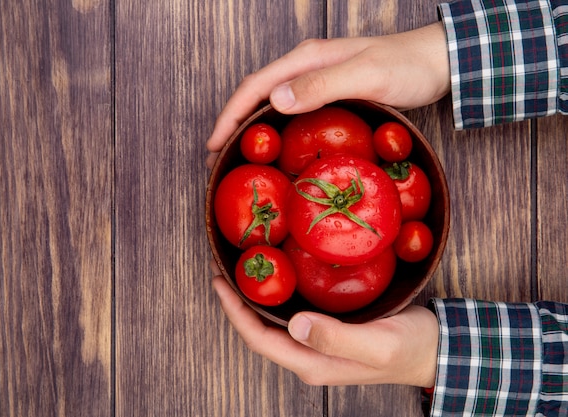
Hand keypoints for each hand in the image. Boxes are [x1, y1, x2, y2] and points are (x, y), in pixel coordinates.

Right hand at [207, 22, 448, 166]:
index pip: (255, 86)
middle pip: (256, 93)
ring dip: (249, 126)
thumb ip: (322, 84)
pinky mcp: (329, 92)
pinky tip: (273, 145)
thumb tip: (275, 101)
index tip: (214, 144)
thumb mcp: (366, 75)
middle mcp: (306, 66)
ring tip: (236, 154)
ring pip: (270, 102)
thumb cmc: (406, 66)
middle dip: (232, 123)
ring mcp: (317, 79)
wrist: (437, 61)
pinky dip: (273, 128)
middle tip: (217, 157)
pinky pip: (290, 110)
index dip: (230, 115)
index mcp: (307, 58)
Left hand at [211, 273, 438, 386]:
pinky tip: (278, 277)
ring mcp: (317, 347)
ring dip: (255, 300)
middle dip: (238, 303)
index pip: (260, 340)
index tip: (220, 281)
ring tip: (243, 269)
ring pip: (273, 324)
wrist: (435, 350)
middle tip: (226, 268)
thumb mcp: (378, 343)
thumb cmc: (411, 348)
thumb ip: (337, 339)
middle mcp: (309, 358)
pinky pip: (291, 317)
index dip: (234, 312)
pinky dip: (277, 298)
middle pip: (260, 333)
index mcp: (314, 364)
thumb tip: (294, 324)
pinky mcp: (327, 333)